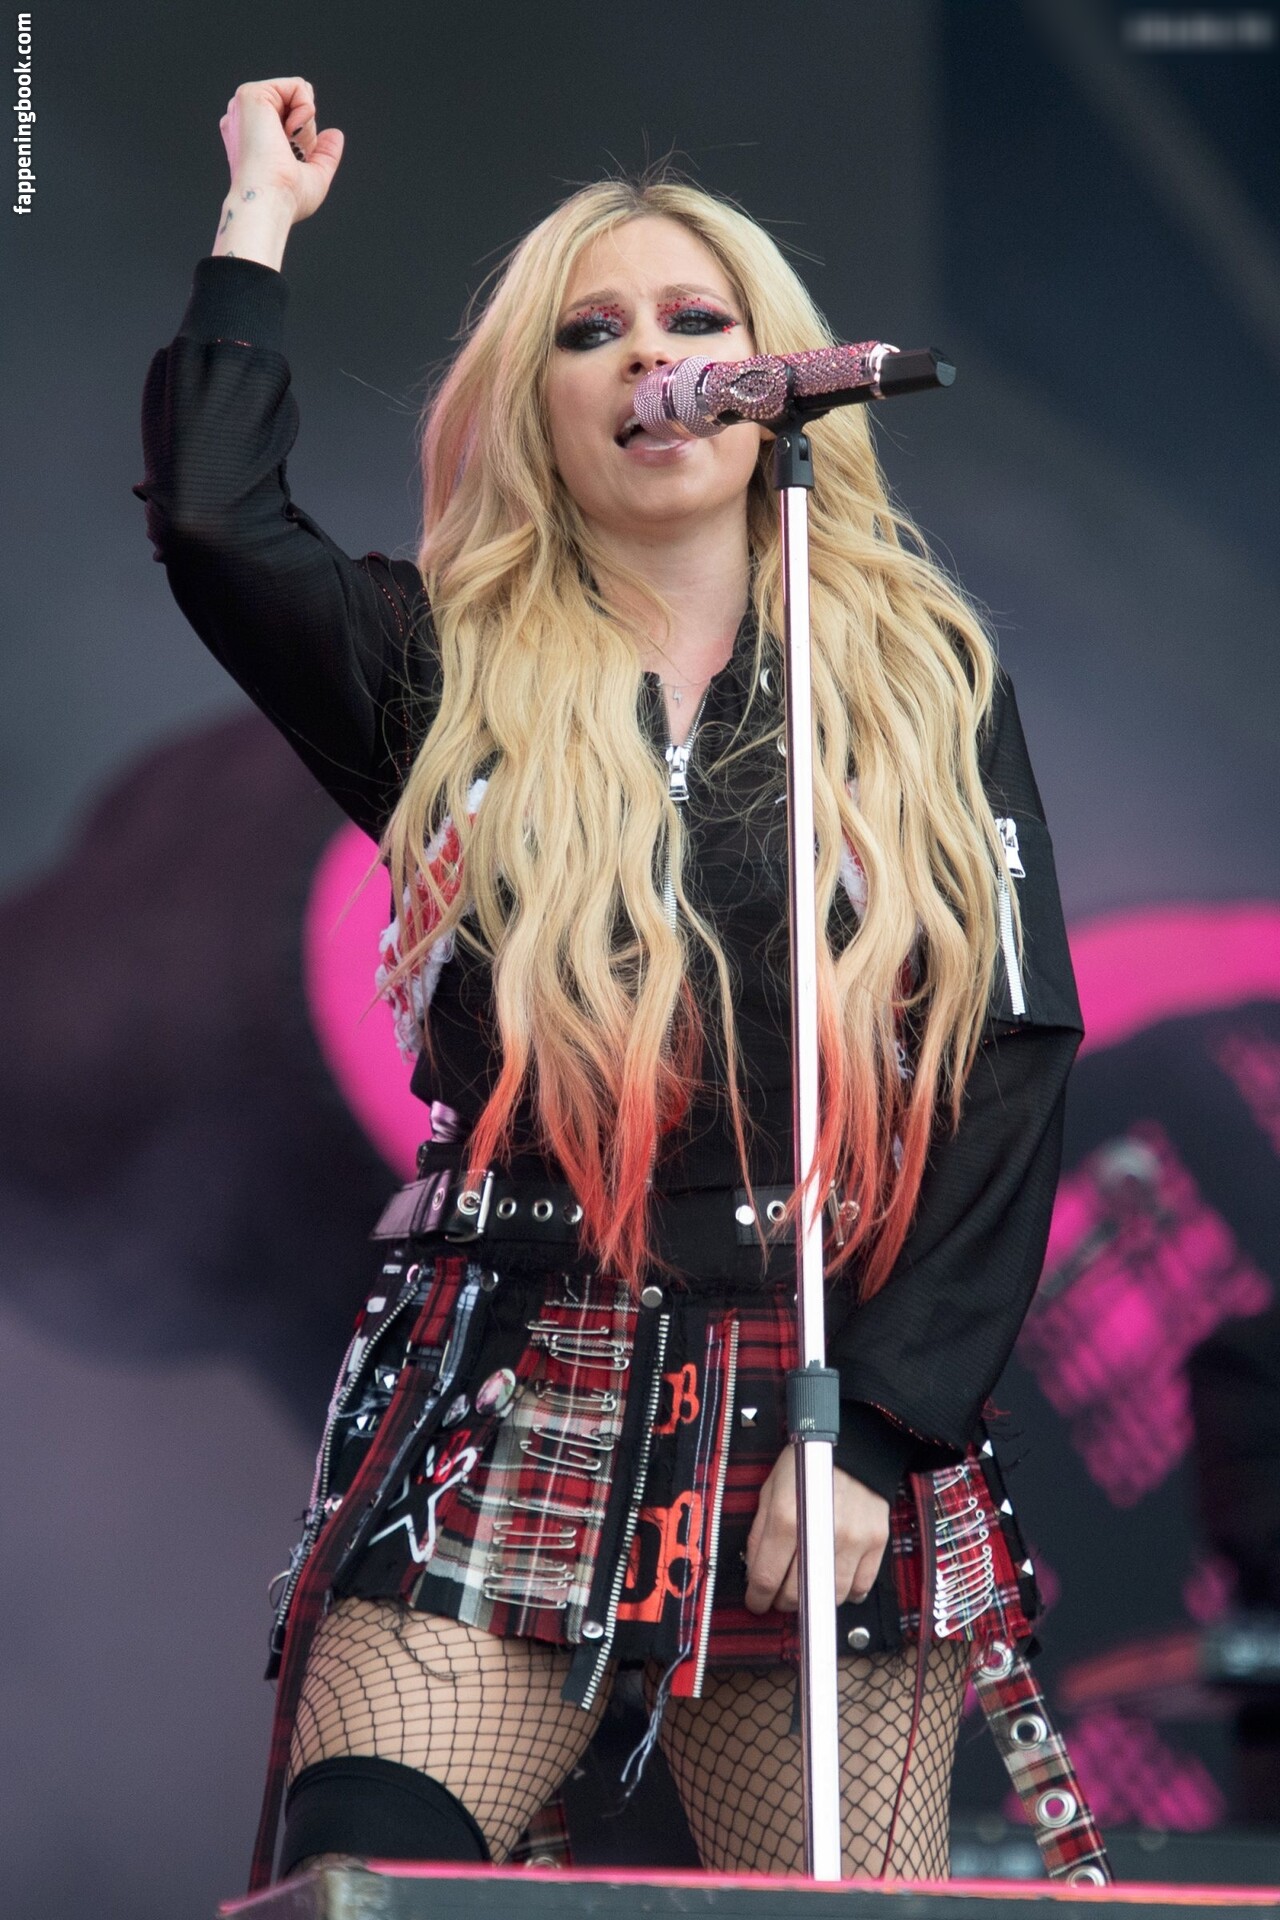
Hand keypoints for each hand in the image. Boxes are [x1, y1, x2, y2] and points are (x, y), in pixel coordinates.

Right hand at [218, 78, 343, 224]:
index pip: (290, 121)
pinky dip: (306, 109)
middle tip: (291, 152)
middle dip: (305, 130)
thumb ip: (325, 154)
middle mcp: (245, 119)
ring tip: (288, 142)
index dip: (304, 139)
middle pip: (295, 105)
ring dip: (306, 121)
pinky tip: (290, 130)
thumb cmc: (286, 198)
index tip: (296, 159)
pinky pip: (297, 85)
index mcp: (253, 137)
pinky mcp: (251, 93)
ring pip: (297, 92)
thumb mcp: (313, 177)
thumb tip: (335, 134)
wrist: (269, 200)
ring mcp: (246, 106)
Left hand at [744, 1448, 889, 1613]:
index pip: (767, 1577)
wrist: (856, 1443)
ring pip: (829, 1597)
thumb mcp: (771, 1487)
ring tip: (807, 1588)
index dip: (757, 1597)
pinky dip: (846, 1592)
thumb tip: (755, 1570)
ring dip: (814, 1600)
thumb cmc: (809, 1462)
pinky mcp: (876, 1542)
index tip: (756, 1601)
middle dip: (782, 1601)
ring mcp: (852, 1540)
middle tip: (778, 1596)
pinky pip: (861, 1587)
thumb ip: (761, 1531)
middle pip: (797, 1593)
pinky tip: (835, 1582)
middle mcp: (820, 1533)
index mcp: (787, 1517)